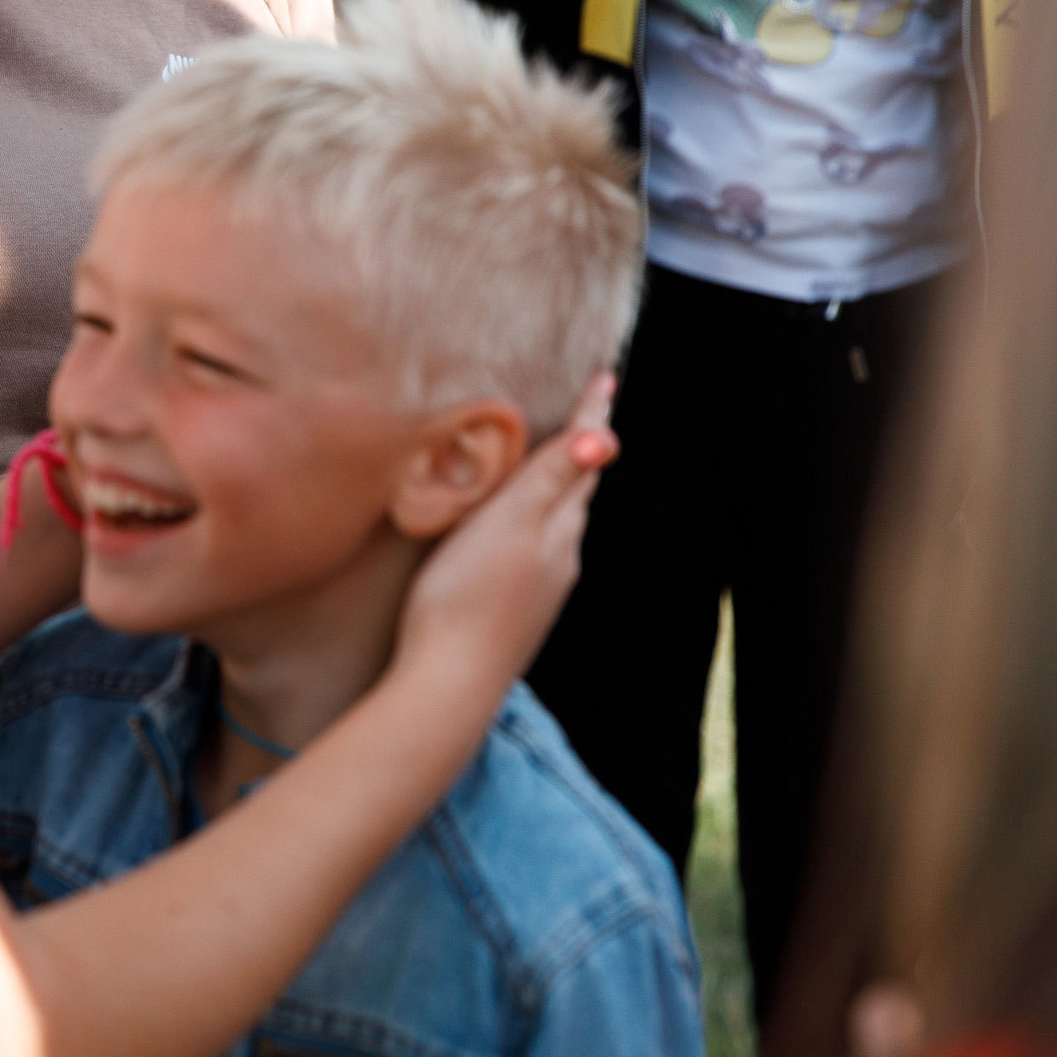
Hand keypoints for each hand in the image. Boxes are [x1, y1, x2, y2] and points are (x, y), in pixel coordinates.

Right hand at [395, 372, 616, 684]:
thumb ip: (551, 480)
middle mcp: (560, 555)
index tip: (607, 376)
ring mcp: (541, 586)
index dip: (591, 416)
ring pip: (559, 521)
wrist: (450, 679)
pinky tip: (515, 528)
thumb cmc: (466, 595)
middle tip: (585, 409)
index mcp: (558, 526)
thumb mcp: (507, 524)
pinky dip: (536, 522)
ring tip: (552, 459)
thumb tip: (607, 438)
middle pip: (577, 490)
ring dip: (560, 486)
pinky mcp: (516, 608)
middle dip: (581, 449)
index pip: (582, 458)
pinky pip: (537, 549)